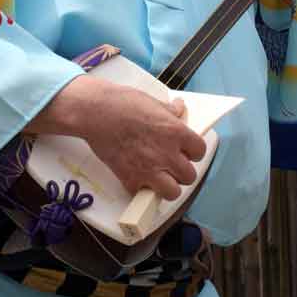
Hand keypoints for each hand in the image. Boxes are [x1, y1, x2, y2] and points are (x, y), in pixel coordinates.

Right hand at [28, 74, 206, 199]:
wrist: (96, 113)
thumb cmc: (122, 103)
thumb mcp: (153, 101)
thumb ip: (170, 111)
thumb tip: (179, 109)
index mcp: (176, 132)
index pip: (200, 151)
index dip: (193, 152)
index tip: (186, 151)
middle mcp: (167, 154)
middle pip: (189, 175)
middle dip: (182, 171)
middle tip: (172, 165)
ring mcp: (150, 169)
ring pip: (173, 192)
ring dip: (168, 186)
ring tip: (160, 178)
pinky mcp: (131, 179)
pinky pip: (145, 194)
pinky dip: (142, 189)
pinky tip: (138, 178)